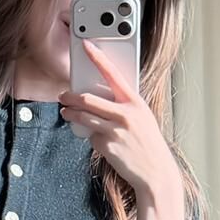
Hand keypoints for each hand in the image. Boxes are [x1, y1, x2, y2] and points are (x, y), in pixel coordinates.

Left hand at [60, 40, 181, 207]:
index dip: (98, 58)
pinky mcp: (107, 146)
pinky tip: (96, 139)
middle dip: (71, 96)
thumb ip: (125, 107)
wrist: (155, 172)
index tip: (87, 46)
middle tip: (63, 96)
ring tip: (66, 113)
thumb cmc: (148, 145)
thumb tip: (102, 100)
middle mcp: (125, 114)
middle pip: (89, 99)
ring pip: (84, 117)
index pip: (113, 74)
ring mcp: (115, 130)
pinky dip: (90, 136)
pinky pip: (91, 136)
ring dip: (71, 114)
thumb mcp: (142, 119)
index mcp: (135, 102)